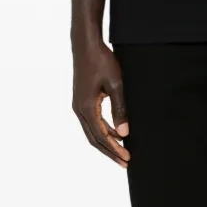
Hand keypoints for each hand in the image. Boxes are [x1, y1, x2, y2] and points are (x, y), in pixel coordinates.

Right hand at [71, 36, 129, 168]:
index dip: (114, 149)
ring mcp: (78, 105)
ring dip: (106, 142)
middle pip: (94, 139)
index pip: (100, 137)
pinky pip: (92, 122)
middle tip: (125, 162)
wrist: (86, 45)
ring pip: (92, 132)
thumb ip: (120, 110)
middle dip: (110, 152)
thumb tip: (123, 134)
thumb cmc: (102, 61)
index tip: (127, 158)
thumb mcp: (116, 85)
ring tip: (122, 151)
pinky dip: (103, 131)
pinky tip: (115, 133)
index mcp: (86, 108)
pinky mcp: (81, 101)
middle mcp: (78, 110)